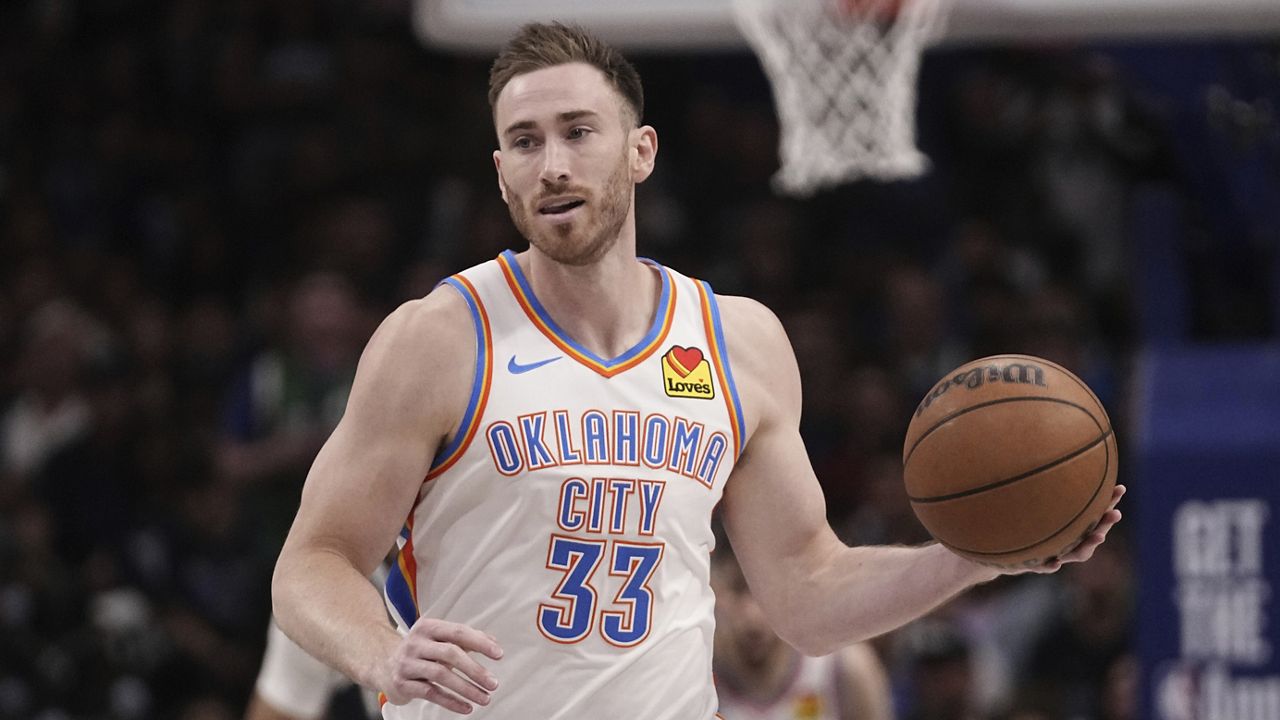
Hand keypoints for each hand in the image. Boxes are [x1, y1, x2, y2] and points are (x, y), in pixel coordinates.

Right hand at [381, 618, 502, 712]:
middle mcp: (416, 643)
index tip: (498, 654)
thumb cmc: (420, 651)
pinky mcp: (403, 683)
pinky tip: (466, 707)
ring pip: (441, 675)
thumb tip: (494, 644)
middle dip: (475, 670)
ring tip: (484, 698)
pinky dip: (451, 701)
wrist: (383, 664)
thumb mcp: (440, 639)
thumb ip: (467, 639)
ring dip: (466, 688)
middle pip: (450, 654)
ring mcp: (407, 663)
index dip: (480, 643)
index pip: (458, 632)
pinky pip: (431, 693)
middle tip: (493, 683)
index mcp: (428, 627)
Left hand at [1019, 483, 1125, 574]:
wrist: (1017, 557)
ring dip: (1090, 544)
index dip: (1110, 502)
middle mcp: (1076, 542)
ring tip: (1100, 536)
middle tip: (1116, 513)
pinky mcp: (1042, 566)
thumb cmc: (1039, 530)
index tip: (1121, 488)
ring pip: (1079, 552)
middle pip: (1095, 532)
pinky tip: (1055, 562)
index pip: (1098, 514)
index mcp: (1080, 528)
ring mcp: (1061, 555)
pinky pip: (1046, 566)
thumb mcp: (1046, 510)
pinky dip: (1051, 565)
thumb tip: (1067, 459)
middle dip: (1106, 523)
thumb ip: (1056, 490)